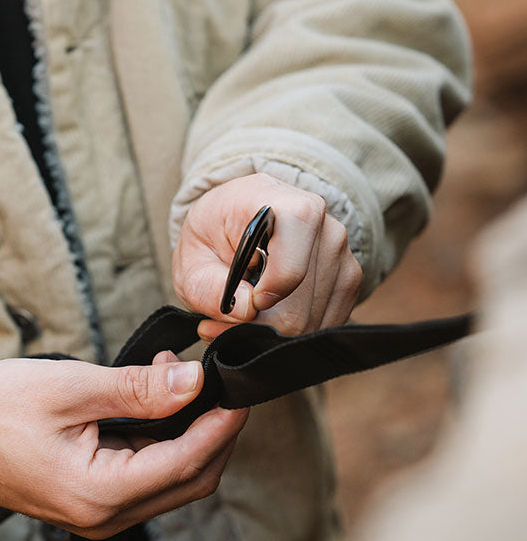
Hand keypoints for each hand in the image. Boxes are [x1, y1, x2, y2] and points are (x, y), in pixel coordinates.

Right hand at [0, 352, 247, 539]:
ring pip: (168, 483)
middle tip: (219, 384)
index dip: (222, 425)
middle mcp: (101, 517)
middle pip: (188, 481)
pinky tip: (154, 407)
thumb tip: (194, 381)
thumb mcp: (67, 387)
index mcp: (98, 494)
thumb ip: (137, 388)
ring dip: (187, 438)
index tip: (241, 389)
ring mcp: (92, 516)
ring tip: (183, 384)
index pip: (187, 462)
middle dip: (213, 434)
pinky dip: (158, 446)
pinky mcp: (84, 504)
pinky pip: (141, 481)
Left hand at [172, 173, 362, 340]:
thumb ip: (207, 287)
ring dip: (270, 332)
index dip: (262, 300)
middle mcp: (325, 228)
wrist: (239, 216)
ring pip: (312, 323)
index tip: (238, 304)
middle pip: (299, 309)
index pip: (290, 270)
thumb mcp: (191, 256)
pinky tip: (263, 318)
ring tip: (236, 317)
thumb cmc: (214, 232)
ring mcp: (342, 255)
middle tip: (218, 326)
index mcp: (287, 207)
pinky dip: (291, 332)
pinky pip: (324, 324)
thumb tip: (247, 310)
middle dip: (256, 328)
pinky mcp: (349, 279)